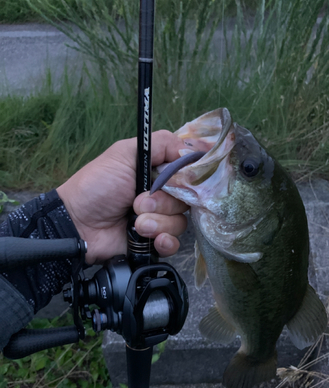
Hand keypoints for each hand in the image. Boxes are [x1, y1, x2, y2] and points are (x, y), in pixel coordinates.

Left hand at [57, 131, 187, 263]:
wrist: (77, 224)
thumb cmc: (97, 185)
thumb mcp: (124, 153)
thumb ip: (161, 144)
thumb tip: (192, 152)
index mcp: (158, 171)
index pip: (189, 172)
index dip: (188, 178)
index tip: (176, 180)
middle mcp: (162, 195)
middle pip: (187, 199)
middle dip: (163, 202)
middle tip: (138, 202)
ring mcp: (159, 220)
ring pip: (180, 222)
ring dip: (158, 223)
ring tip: (135, 222)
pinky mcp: (154, 242)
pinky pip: (174, 243)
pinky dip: (164, 242)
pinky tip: (150, 239)